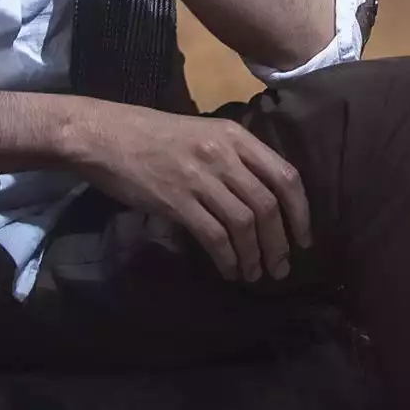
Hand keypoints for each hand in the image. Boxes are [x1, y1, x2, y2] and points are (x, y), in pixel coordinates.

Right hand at [60, 99, 312, 282]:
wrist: (105, 135)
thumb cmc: (153, 135)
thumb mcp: (204, 135)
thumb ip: (234, 159)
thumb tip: (261, 199)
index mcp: (236, 137)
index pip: (285, 175)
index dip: (301, 212)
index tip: (304, 239)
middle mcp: (224, 155)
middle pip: (268, 205)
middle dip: (280, 243)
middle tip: (281, 267)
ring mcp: (200, 177)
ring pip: (244, 224)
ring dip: (255, 256)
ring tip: (256, 275)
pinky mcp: (177, 200)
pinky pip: (214, 236)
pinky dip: (227, 258)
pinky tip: (229, 270)